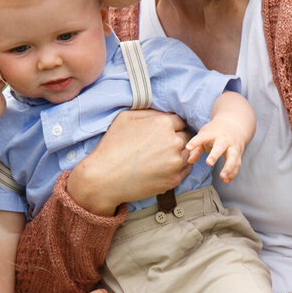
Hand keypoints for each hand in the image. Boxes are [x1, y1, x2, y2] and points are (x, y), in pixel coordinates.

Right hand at [68, 110, 190, 214]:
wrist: (104, 178)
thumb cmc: (112, 146)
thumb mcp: (126, 118)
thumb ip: (150, 112)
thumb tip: (164, 113)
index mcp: (163, 124)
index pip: (179, 121)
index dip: (171, 126)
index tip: (162, 133)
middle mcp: (174, 142)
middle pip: (186, 137)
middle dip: (176, 139)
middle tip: (162, 145)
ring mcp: (175, 162)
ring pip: (187, 153)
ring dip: (178, 153)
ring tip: (162, 157)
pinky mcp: (174, 180)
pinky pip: (184, 170)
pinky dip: (177, 168)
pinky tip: (163, 168)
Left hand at [185, 117, 247, 181]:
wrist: (234, 124)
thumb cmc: (215, 132)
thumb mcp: (204, 136)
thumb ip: (196, 148)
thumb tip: (189, 161)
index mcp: (213, 134)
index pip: (203, 137)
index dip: (195, 142)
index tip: (188, 147)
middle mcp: (224, 140)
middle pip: (220, 146)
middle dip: (215, 154)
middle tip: (208, 163)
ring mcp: (233, 147)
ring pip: (233, 157)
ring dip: (229, 167)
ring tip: (222, 177)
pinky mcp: (238, 154)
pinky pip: (237, 164)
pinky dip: (232, 173)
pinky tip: (226, 181)